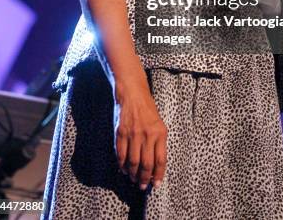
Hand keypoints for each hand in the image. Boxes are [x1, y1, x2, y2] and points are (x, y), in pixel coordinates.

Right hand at [114, 75, 167, 191]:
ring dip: (133, 174)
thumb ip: (158, 143)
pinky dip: (122, 165)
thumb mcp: (159, 124)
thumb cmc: (148, 110)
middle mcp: (147, 135)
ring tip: (134, 180)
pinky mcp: (121, 133)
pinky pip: (121, 154)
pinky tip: (124, 170)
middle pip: (146, 164)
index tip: (157, 184)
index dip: (159, 175)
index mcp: (160, 133)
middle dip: (145, 178)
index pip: (161, 160)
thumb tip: (155, 165)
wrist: (133, 95)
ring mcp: (133, 134)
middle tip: (143, 186)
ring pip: (133, 162)